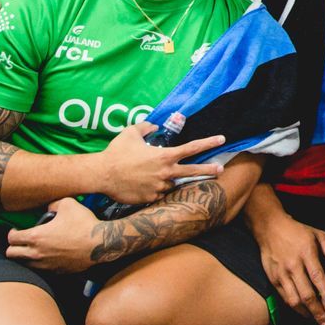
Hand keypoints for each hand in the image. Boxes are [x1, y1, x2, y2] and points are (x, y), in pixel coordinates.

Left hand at [5, 197, 101, 272]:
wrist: (100, 244)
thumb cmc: (84, 224)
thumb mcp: (68, 204)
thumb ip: (52, 204)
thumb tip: (48, 208)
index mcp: (36, 236)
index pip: (11, 238)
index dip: (12, 233)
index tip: (16, 230)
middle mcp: (37, 253)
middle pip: (11, 254)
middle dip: (14, 246)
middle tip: (21, 241)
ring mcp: (46, 265)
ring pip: (24, 264)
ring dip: (26, 256)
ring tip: (34, 249)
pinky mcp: (57, 271)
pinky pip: (42, 269)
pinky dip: (41, 263)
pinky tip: (49, 256)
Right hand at [100, 122, 225, 204]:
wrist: (102, 174)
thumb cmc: (117, 152)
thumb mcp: (131, 132)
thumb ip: (146, 126)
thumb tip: (153, 125)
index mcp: (164, 155)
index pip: (192, 148)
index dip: (208, 142)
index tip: (222, 139)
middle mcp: (166, 172)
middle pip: (193, 171)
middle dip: (209, 170)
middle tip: (220, 169)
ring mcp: (159, 187)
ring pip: (170, 183)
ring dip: (165, 179)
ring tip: (145, 175)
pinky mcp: (150, 199)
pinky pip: (157, 194)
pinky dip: (153, 189)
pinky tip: (139, 184)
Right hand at [253, 208, 324, 324]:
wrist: (270, 227)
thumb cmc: (298, 231)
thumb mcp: (318, 234)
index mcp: (306, 253)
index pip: (317, 276)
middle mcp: (293, 265)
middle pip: (305, 293)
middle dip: (317, 311)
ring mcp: (281, 273)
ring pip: (293, 299)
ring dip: (305, 313)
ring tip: (316, 322)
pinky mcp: (273, 279)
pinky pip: (284, 297)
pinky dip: (294, 307)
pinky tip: (303, 312)